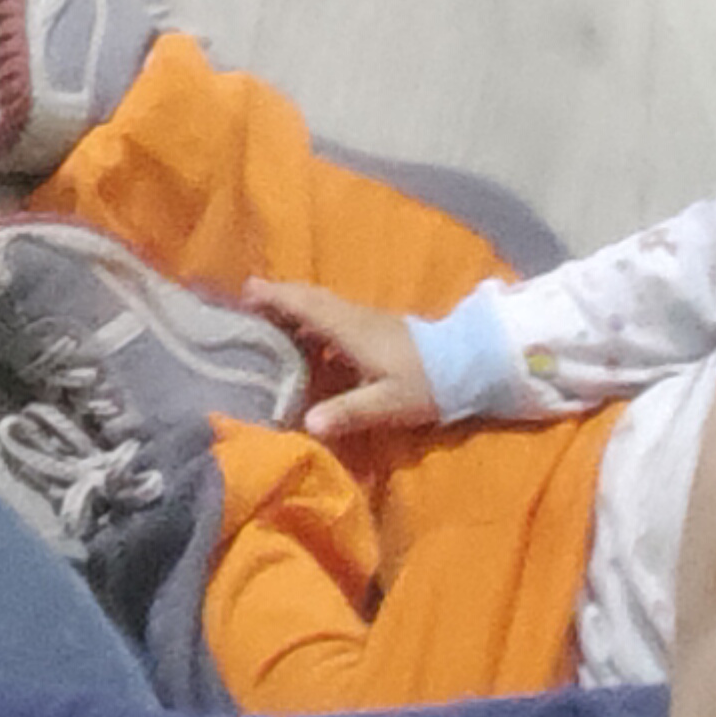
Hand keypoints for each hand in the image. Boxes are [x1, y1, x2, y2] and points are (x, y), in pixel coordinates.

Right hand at [247, 279, 441, 443]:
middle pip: (311, 299)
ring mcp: (368, 321)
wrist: (469, 364)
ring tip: (270, 320)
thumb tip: (309, 424)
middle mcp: (356, 318)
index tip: (246, 292)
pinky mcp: (378, 329)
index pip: (306, 306)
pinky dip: (313, 319)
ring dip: (295, 307)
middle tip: (248, 301)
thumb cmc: (427, 382)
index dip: (275, 297)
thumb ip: (348, 412)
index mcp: (351, 330)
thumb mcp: (387, 403)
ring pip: (323, 305)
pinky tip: (309, 340)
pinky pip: (334, 316)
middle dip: (279, 296)